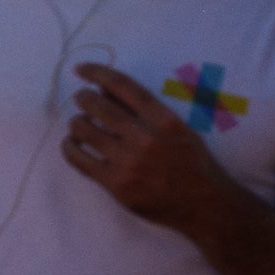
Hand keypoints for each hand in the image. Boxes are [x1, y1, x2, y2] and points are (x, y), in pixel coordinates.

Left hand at [65, 63, 249, 238]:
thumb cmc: (193, 163)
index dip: (98, 72)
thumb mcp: (178, 130)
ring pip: (83, 129)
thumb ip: (144, 109)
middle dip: (83, 98)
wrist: (205, 205)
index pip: (125, 86)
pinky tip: (73, 144)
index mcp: (166, 121)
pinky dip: (69, 147)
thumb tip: (104, 88)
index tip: (81, 69)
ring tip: (81, 125)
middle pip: (98, 105)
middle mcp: (146, 139)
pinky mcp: (116, 184)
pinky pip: (78, 159)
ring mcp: (129, 163)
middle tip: (83, 99)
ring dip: (76, 122)